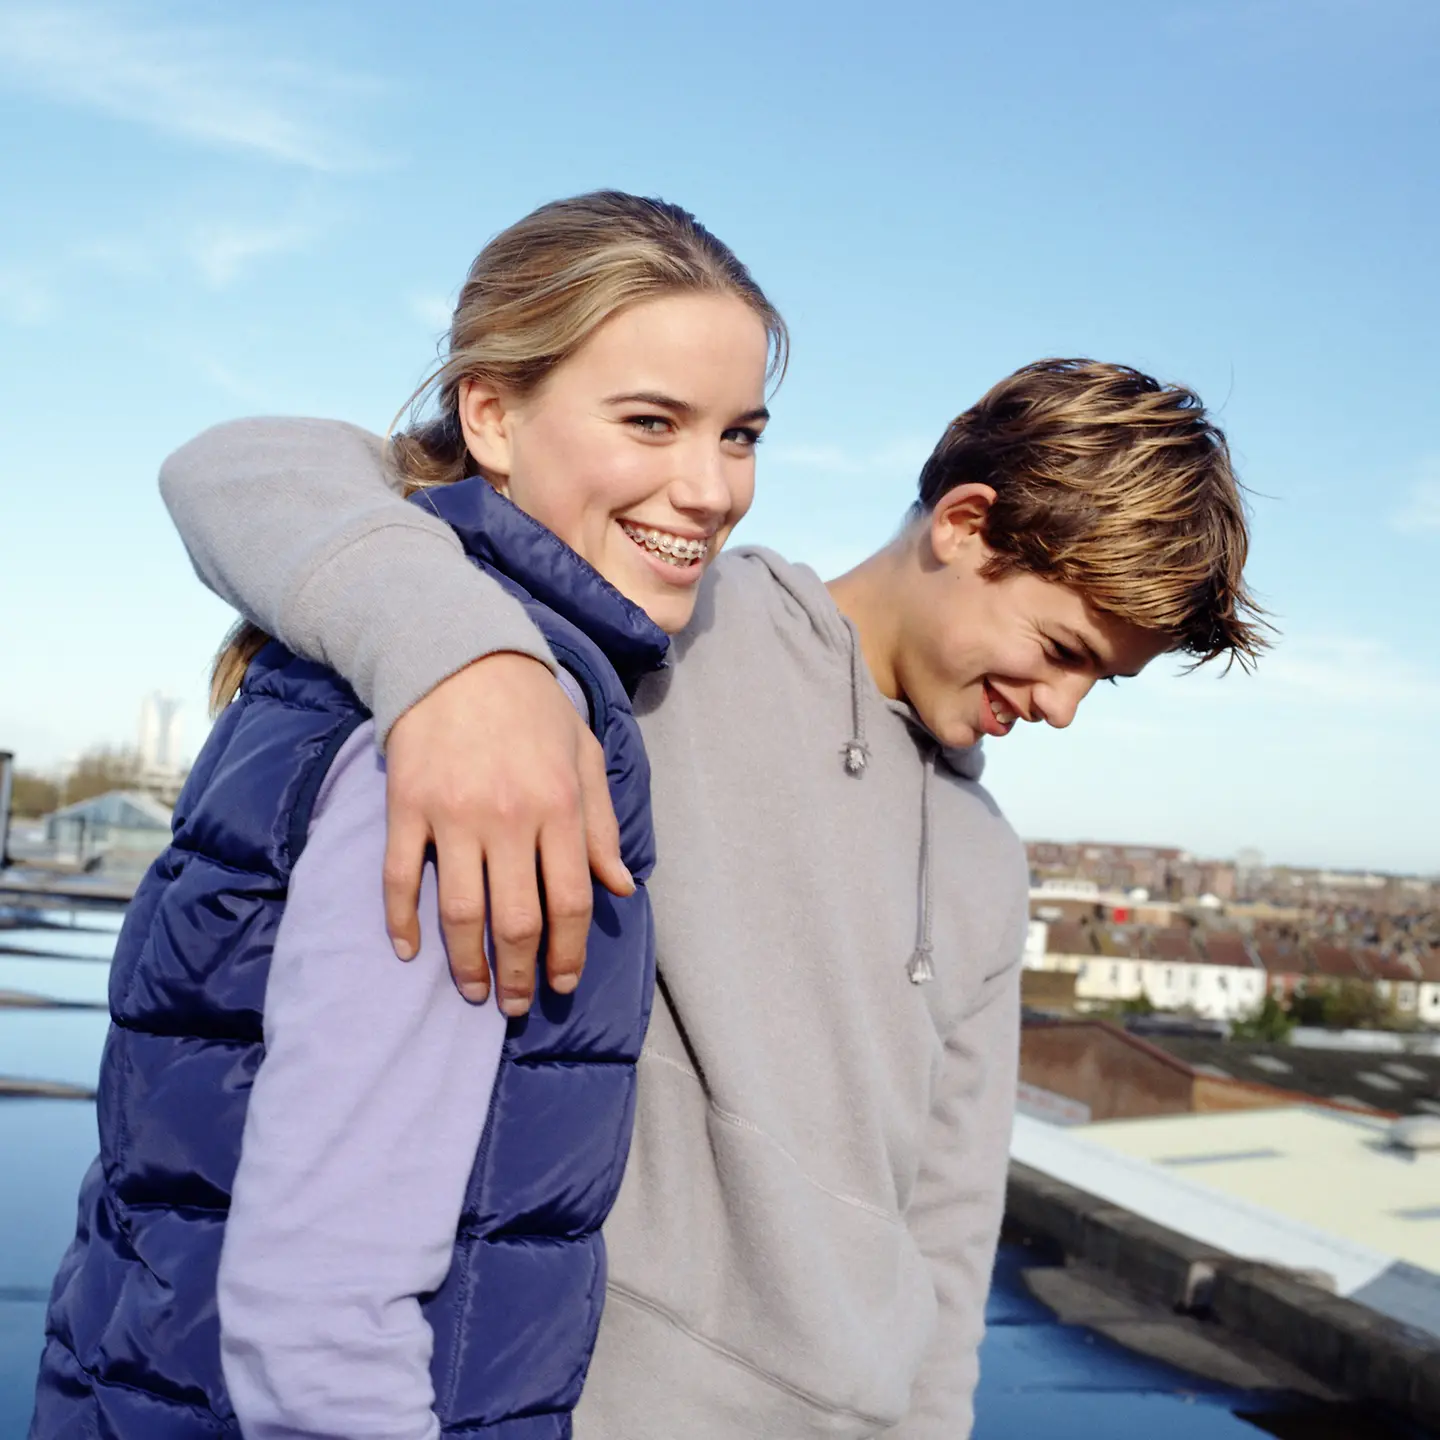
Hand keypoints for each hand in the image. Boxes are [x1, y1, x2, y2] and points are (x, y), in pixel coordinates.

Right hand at [382, 652, 631, 1013]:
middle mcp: (510, 817)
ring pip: (461, 911)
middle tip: (519, 1004)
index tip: (562, 983)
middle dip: (521, 973)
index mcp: (560, 807)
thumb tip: (620, 888)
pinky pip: (400, 877)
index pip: (570, 902)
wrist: (460, 655)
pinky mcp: (408, 806)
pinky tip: (411, 950)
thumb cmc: (533, 709)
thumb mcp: (584, 757)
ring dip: (468, 963)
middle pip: (517, 919)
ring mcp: (454, 814)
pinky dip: (402, 921)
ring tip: (475, 991)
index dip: (568, 953)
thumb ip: (601, 826)